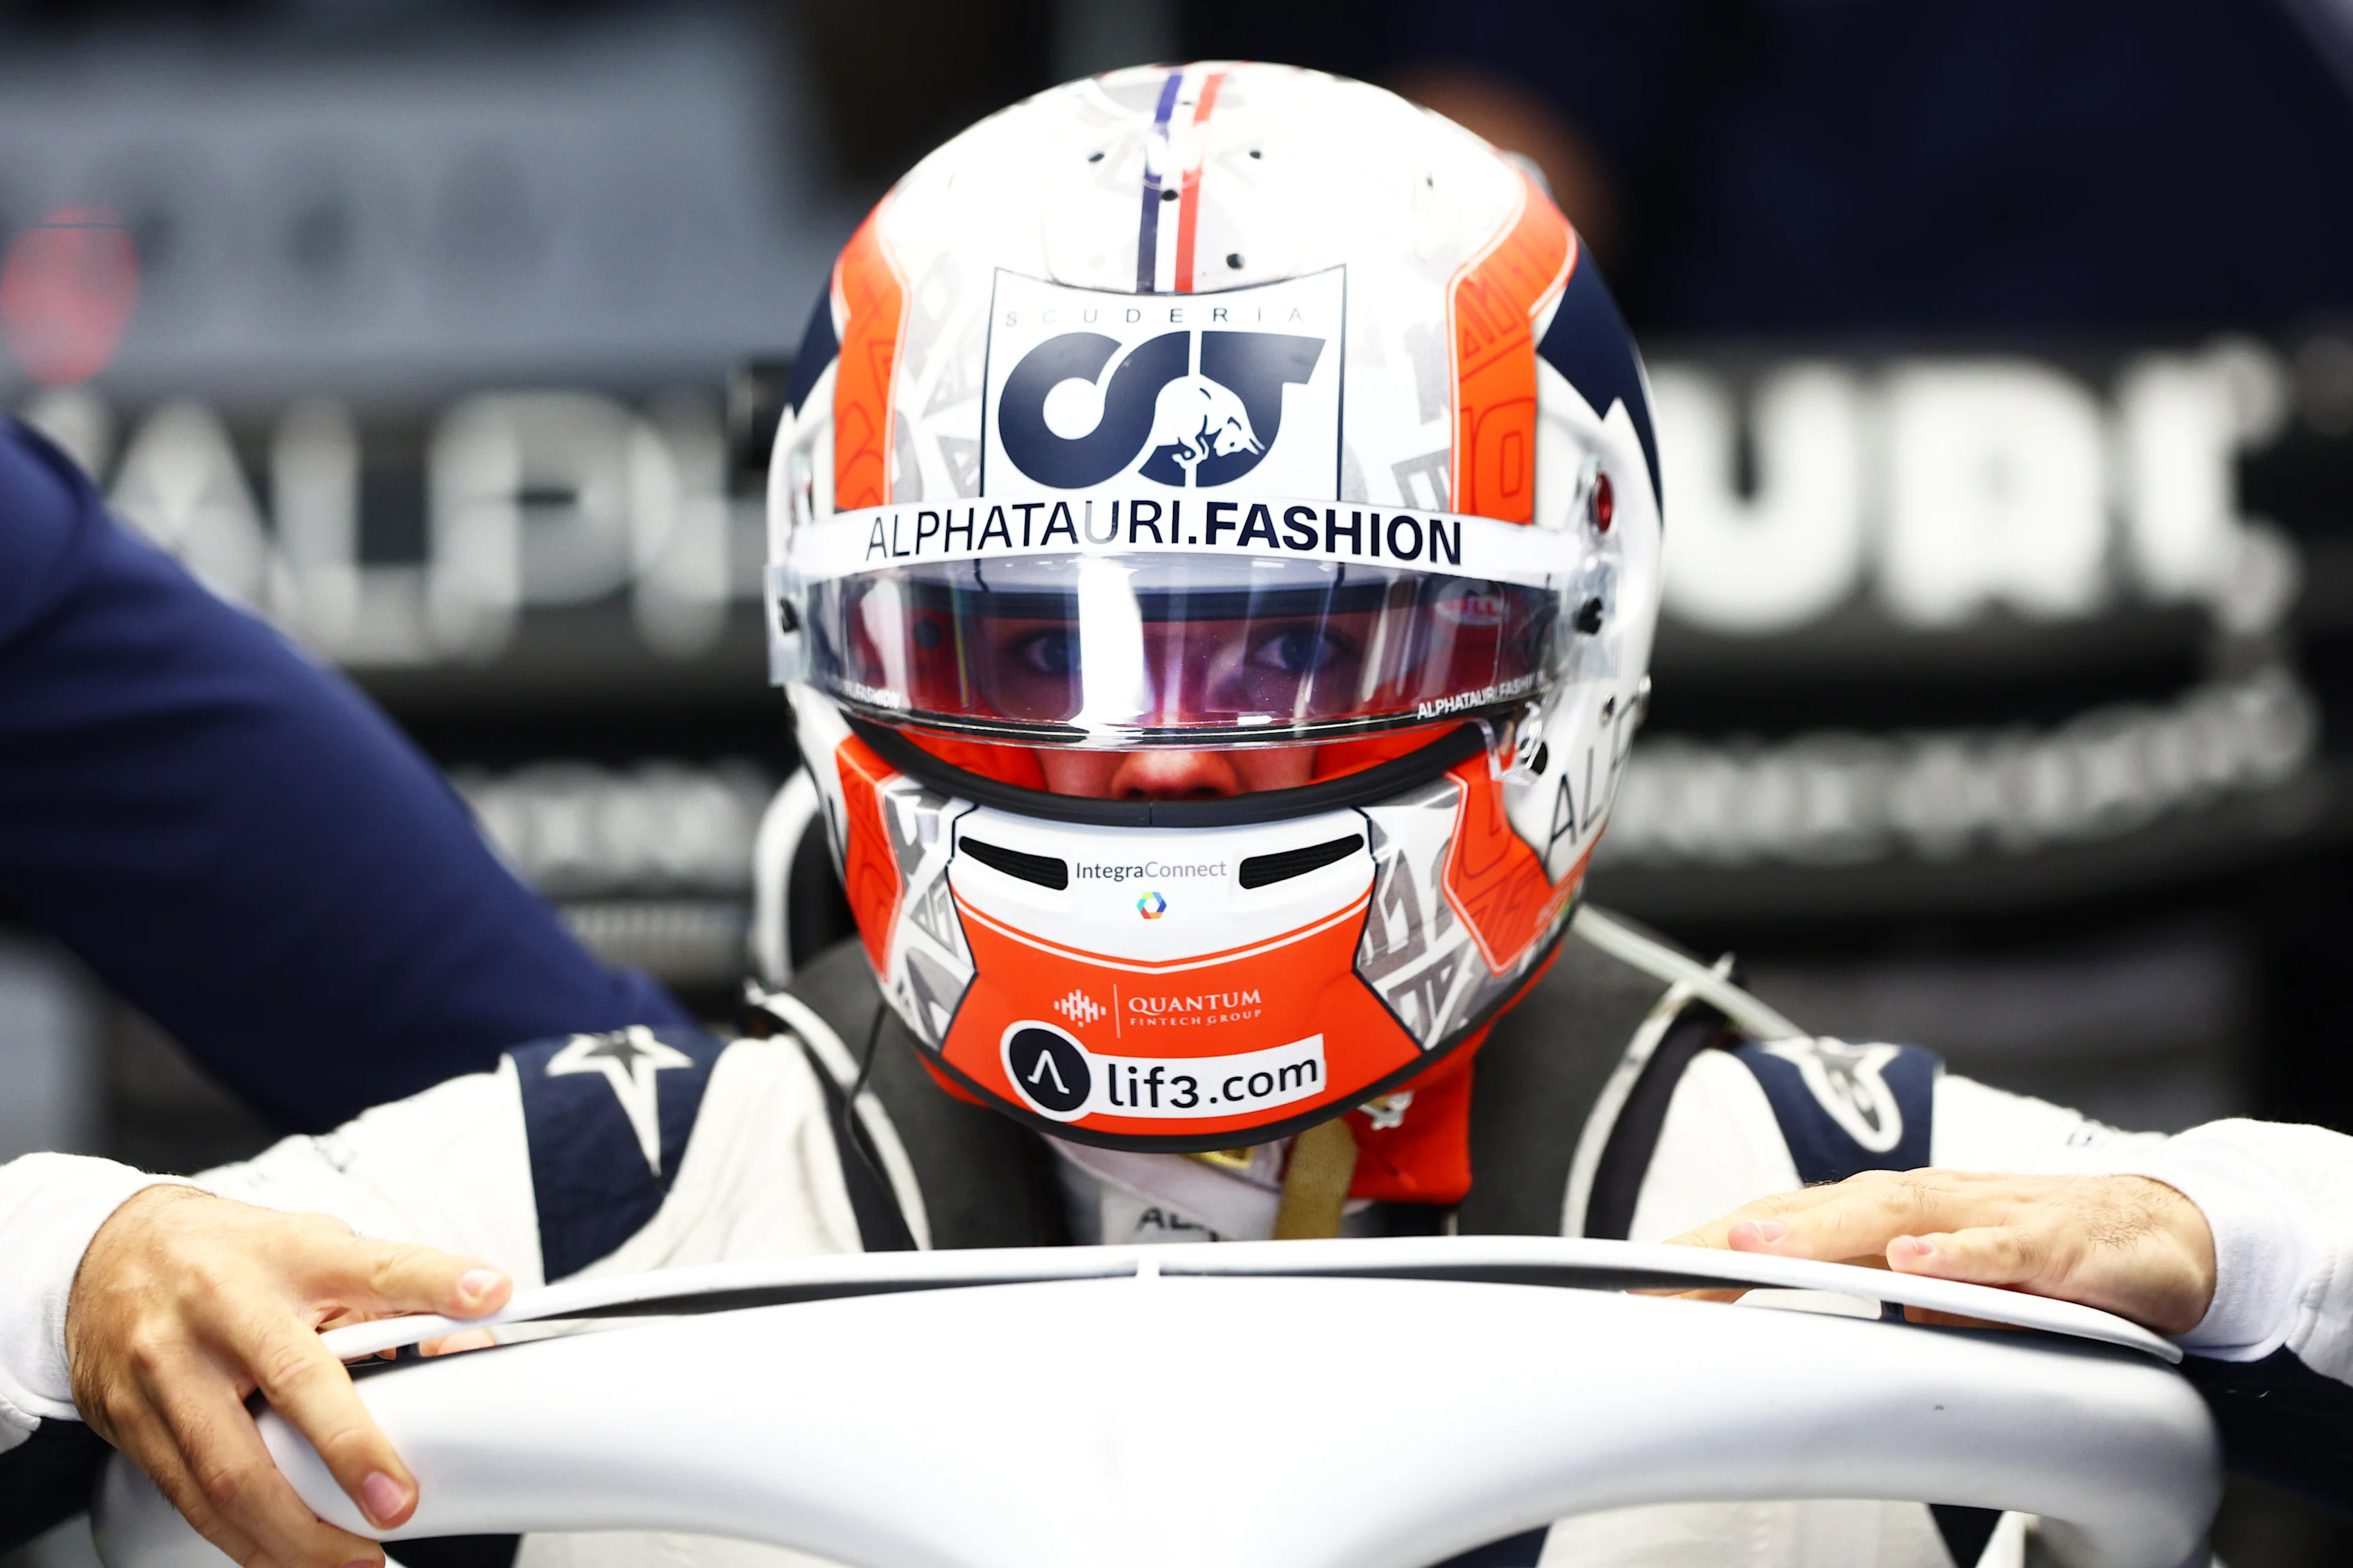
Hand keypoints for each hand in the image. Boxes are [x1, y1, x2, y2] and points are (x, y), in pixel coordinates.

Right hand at [67, 1185, 512, 1567]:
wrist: (106, 1255)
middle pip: (293, 1377)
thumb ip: (395, 1296)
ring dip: (296, 1531)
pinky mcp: (131, 1419)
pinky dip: (243, 1541)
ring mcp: (169, 1364)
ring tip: (353, 1562)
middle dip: (350, 1449)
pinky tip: (284, 1560)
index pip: (376, 1263)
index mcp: (290, 1255)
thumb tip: (470, 1341)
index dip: (435, 1280)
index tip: (490, 1294)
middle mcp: (226, 1306)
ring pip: (230, 1464)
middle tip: (396, 1504)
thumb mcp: (319, 1251)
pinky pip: (190, 1496)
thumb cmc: (234, 1258)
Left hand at [1665, 1169, 2217, 1335]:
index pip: (1780, 1226)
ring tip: (1759, 1248)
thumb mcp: (1937, 1291)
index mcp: (1880, 1220)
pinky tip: (1914, 1265)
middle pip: (1813, 1214)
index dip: (1708, 1248)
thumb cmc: (2028, 1255)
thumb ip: (1875, 1309)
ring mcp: (1981, 1217)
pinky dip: (1953, 1254)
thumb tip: (1810, 1345)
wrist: (2153, 1236)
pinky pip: (1997, 1247)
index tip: (1639, 1277)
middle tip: (1667, 1263)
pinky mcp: (2050, 1241)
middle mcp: (1918, 1206)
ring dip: (1821, 1229)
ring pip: (1890, 1215)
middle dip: (1736, 1237)